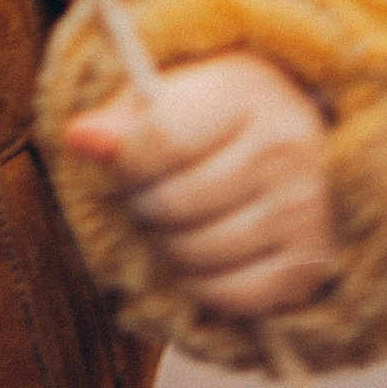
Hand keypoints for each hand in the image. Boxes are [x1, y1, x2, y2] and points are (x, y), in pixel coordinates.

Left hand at [63, 51, 339, 319]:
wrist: (297, 140)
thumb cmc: (216, 115)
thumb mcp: (170, 94)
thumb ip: (122, 117)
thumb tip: (79, 138)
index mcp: (247, 92)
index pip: (163, 138)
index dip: (126, 161)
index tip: (122, 163)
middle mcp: (286, 148)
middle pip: (175, 202)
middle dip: (143, 205)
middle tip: (147, 196)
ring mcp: (304, 209)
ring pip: (198, 252)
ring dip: (167, 247)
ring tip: (172, 223)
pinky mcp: (308, 264)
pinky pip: (231, 295)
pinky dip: (201, 283)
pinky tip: (200, 254)